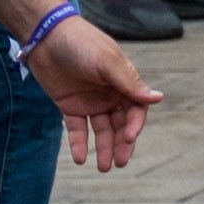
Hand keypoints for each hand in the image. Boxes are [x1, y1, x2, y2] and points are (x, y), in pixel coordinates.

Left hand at [22, 16, 159, 170]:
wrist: (45, 36)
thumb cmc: (81, 44)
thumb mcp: (107, 62)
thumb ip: (130, 83)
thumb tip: (158, 98)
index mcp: (123, 83)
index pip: (136, 110)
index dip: (134, 125)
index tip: (128, 137)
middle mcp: (110, 94)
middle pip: (120, 124)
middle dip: (121, 144)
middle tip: (119, 163)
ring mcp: (90, 101)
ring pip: (101, 130)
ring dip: (104, 148)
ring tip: (103, 168)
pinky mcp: (69, 105)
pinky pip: (77, 129)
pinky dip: (79, 143)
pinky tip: (81, 158)